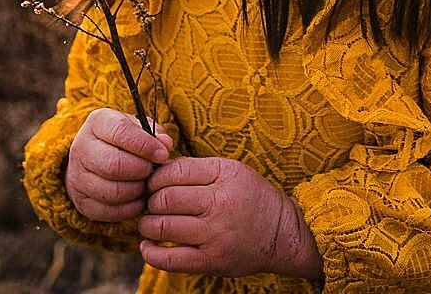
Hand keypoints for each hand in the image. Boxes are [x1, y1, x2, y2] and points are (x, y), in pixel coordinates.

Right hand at [66, 108, 173, 222]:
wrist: (94, 159)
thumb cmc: (124, 140)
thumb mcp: (138, 128)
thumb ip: (154, 134)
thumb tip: (165, 145)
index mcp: (98, 123)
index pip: (120, 132)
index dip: (145, 145)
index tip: (162, 154)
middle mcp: (81, 149)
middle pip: (113, 165)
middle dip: (141, 170)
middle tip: (151, 170)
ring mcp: (77, 178)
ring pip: (112, 192)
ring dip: (137, 191)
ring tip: (146, 184)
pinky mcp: (81, 202)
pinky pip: (109, 211)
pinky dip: (130, 208)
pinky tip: (139, 198)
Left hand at [139, 156, 318, 278]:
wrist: (282, 234)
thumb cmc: (253, 199)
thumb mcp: (232, 172)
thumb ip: (197, 169)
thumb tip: (158, 172)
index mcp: (225, 175)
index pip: (176, 171)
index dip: (156, 177)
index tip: (154, 184)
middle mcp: (220, 204)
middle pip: (165, 199)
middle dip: (149, 201)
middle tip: (151, 204)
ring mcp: (215, 235)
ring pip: (162, 227)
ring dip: (147, 225)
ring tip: (150, 223)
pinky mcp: (211, 261)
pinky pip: (170, 260)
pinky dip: (151, 253)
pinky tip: (148, 246)